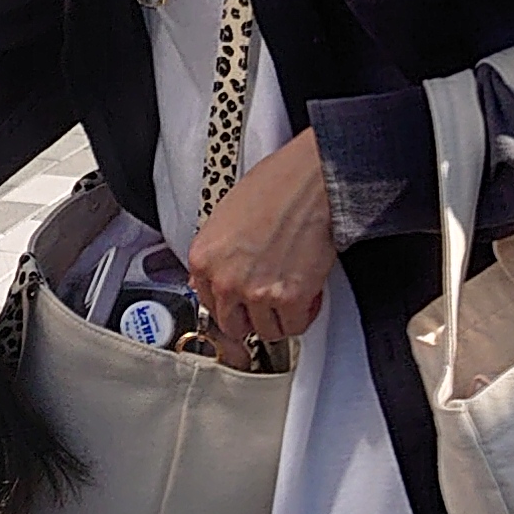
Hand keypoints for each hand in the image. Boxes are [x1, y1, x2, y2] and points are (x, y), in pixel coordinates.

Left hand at [184, 128, 333, 349]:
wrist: (310, 181)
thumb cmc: (274, 187)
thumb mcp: (225, 218)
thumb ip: (218, 255)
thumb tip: (215, 279)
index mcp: (203, 258)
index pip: (208, 303)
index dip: (230, 304)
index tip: (242, 303)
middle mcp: (224, 280)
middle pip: (233, 325)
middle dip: (252, 317)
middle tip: (267, 303)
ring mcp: (255, 292)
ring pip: (265, 331)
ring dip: (279, 318)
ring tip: (290, 295)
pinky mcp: (289, 299)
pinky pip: (294, 327)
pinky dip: (303, 316)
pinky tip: (307, 295)